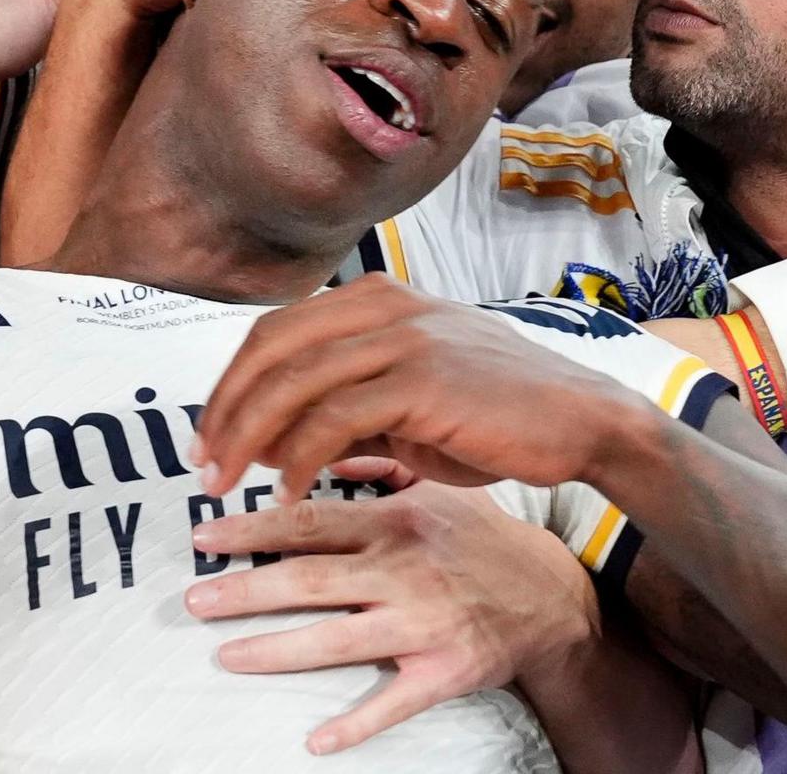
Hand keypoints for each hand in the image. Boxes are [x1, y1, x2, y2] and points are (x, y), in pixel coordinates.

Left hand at [185, 484, 600, 755]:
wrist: (553, 597)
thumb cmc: (484, 539)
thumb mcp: (439, 488)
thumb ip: (379, 469)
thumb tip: (326, 452)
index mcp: (396, 521)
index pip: (310, 521)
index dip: (252, 529)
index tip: (203, 537)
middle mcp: (405, 568)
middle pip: (311, 578)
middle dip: (246, 589)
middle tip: (194, 600)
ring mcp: (425, 621)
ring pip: (339, 639)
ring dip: (279, 650)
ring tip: (227, 656)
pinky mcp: (446, 669)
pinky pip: (396, 701)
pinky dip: (356, 723)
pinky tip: (315, 740)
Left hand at [195, 275, 635, 499]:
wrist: (583, 423)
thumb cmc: (496, 416)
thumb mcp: (406, 404)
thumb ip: (341, 412)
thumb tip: (267, 440)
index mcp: (378, 297)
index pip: (276, 330)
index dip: (232, 382)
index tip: (209, 434)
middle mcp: (385, 305)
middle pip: (271, 349)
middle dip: (226, 409)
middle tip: (203, 463)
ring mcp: (403, 337)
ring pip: (294, 382)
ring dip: (249, 437)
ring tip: (229, 482)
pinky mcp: (421, 379)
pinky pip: (333, 418)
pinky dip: (298, 458)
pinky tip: (288, 488)